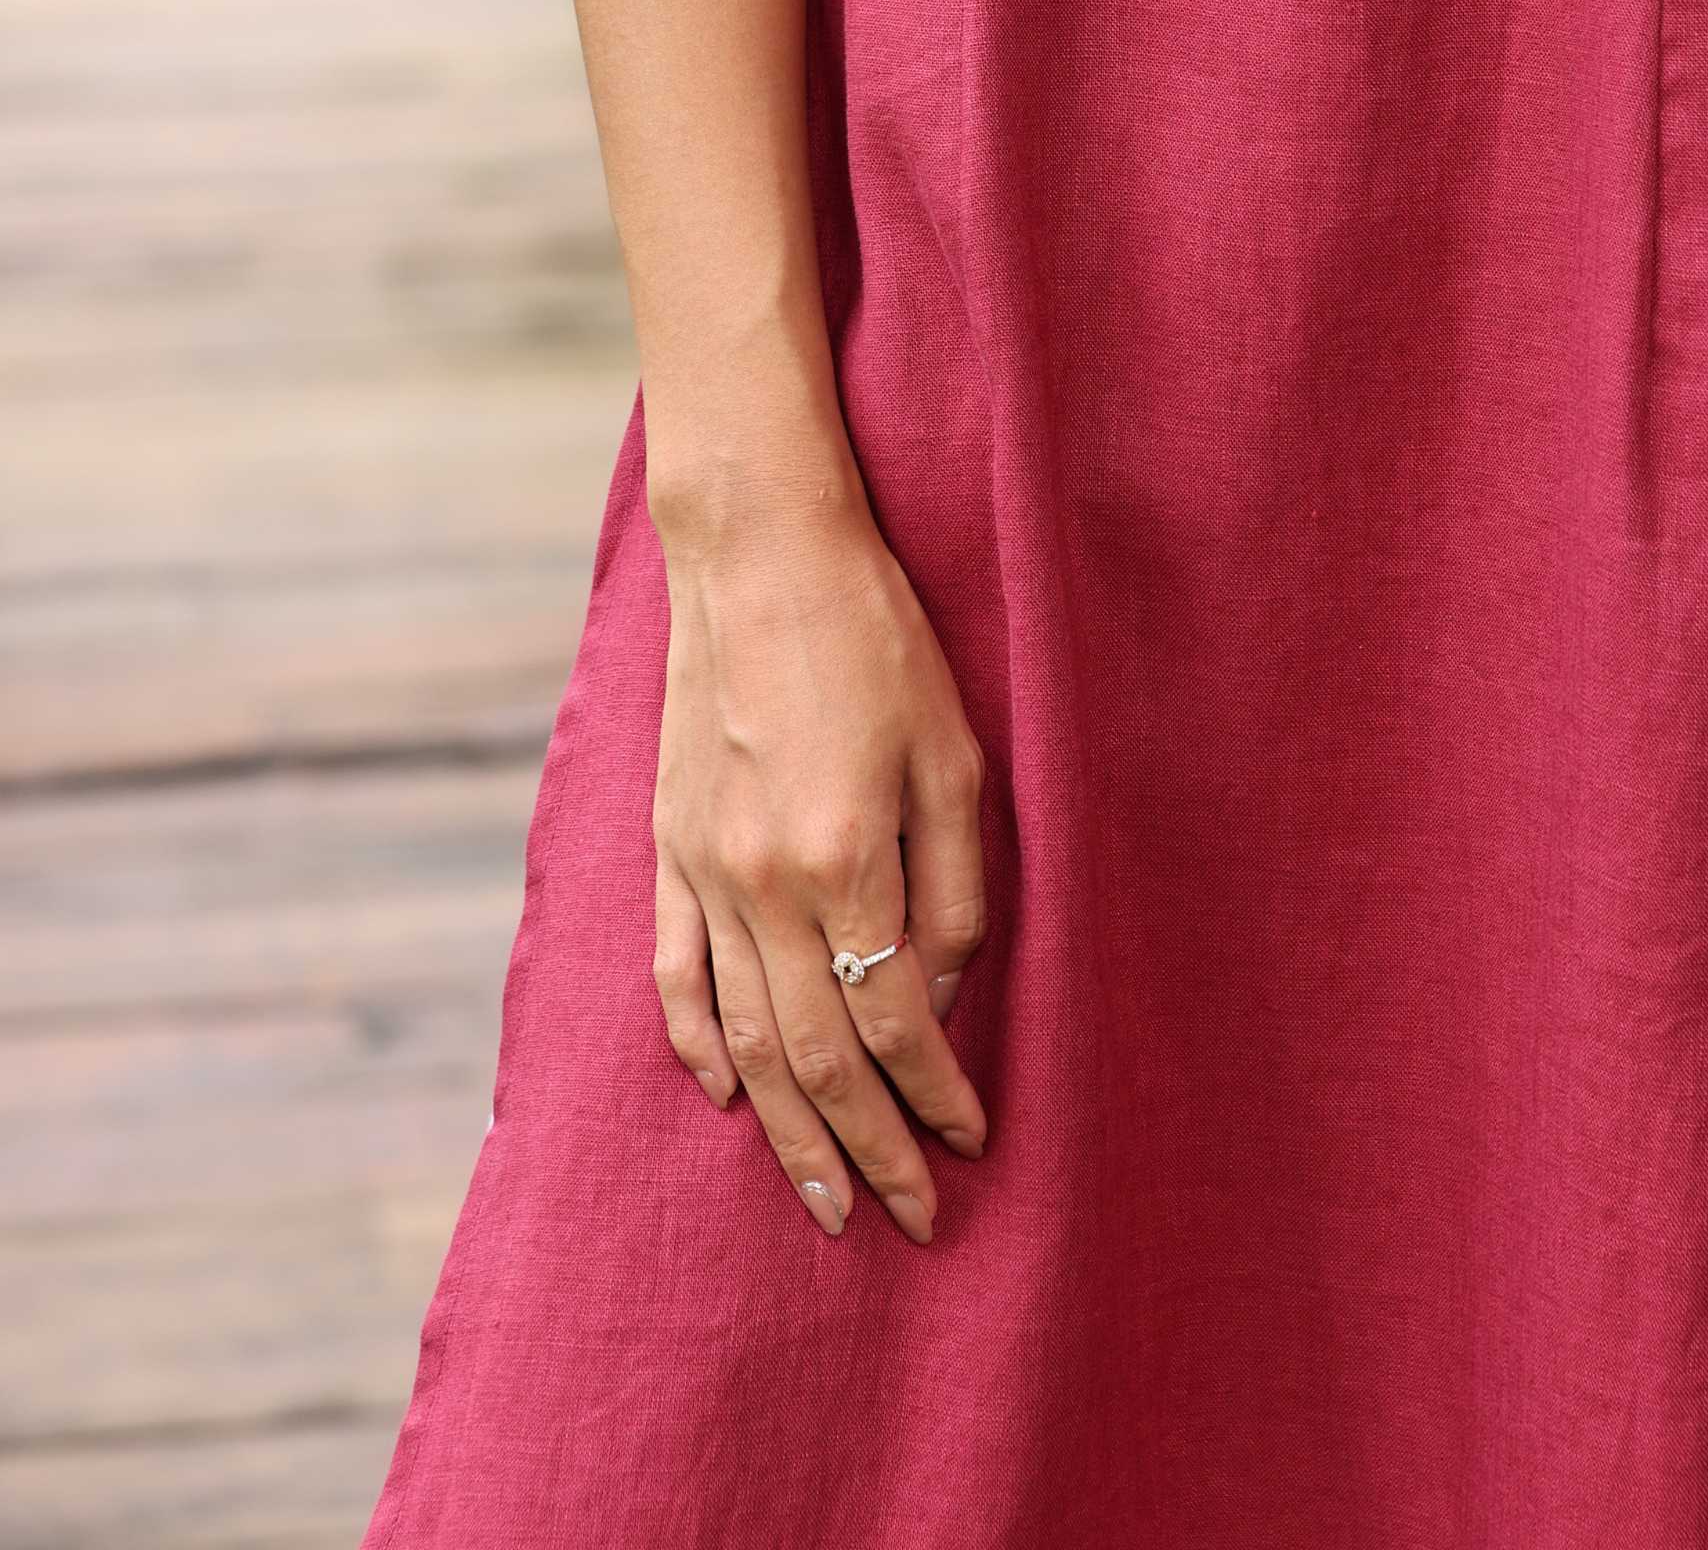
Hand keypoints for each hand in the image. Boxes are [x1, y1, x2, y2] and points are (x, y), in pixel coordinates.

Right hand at [651, 498, 991, 1241]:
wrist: (761, 555)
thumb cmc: (878, 640)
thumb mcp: (956, 755)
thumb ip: (957, 886)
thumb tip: (946, 992)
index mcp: (848, 859)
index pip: (897, 1022)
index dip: (937, 1095)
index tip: (972, 1142)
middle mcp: (766, 884)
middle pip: (816, 1058)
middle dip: (868, 1149)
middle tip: (906, 1219)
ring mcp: (705, 872)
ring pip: (742, 1040)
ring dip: (785, 1132)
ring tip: (824, 1198)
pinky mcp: (669, 849)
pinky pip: (676, 976)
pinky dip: (696, 1049)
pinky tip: (725, 1099)